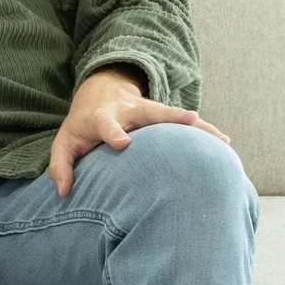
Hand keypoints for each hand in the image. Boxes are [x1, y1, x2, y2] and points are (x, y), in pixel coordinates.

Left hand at [46, 68, 229, 197]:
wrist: (100, 93)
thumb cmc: (82, 127)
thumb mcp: (65, 142)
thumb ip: (61, 166)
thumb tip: (64, 191)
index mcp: (102, 118)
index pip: (107, 124)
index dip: (114, 132)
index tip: (123, 143)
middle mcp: (128, 111)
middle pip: (150, 111)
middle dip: (169, 116)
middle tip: (191, 119)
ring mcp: (148, 111)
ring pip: (173, 115)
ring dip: (196, 124)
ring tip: (219, 137)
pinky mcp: (162, 116)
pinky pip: (185, 124)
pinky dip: (204, 131)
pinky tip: (224, 142)